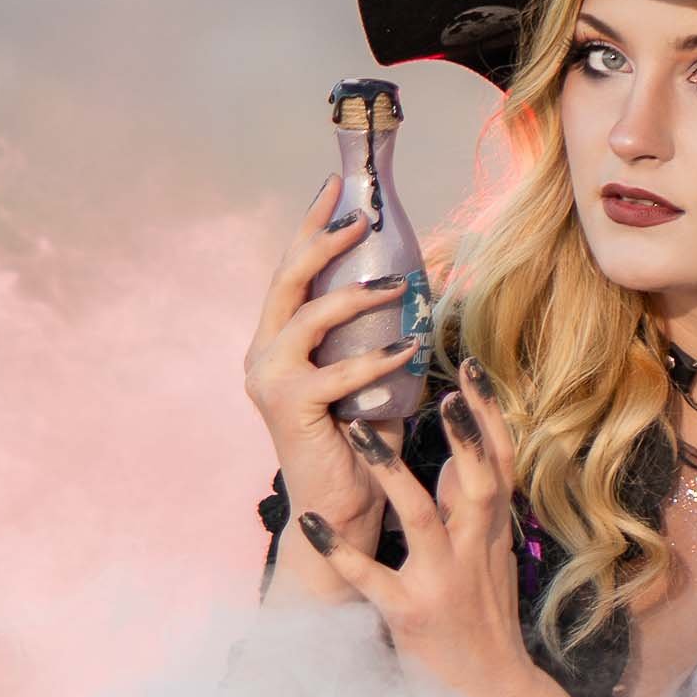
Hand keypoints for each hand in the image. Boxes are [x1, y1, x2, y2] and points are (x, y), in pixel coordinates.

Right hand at [245, 177, 410, 547]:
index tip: (337, 185)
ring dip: (354, 294)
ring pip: (308, 316)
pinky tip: (407, 349)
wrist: (344, 511)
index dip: (311, 225)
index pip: (291, 272)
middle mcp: (263, 355)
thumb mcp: (374, 375)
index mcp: (277, 342)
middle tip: (362, 216)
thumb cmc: (364, 445)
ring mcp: (269, 380)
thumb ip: (384, 333)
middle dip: (323, 239)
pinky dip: (375, 357)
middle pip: (288, 279)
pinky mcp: (289, 408)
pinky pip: (336, 371)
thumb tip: (433, 279)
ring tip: (398, 284)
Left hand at [297, 366, 588, 696]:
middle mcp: (474, 551)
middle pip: (479, 480)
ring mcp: (442, 581)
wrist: (492, 691)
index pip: (499, 464)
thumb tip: (460, 455)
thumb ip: (474, 509)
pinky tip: (312, 522)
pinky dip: (341, 550)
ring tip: (359, 433)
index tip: (470, 367)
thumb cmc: (481, 619)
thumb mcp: (489, 559)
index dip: (488, 416)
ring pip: (422, 517)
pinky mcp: (411, 614)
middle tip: (442, 384)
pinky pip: (372, 578)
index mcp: (491, 534)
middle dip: (463, 433)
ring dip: (392, 473)